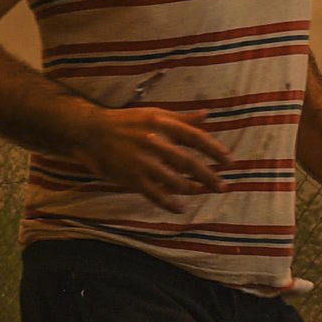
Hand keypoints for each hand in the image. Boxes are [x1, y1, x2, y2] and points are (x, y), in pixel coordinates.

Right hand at [78, 103, 231, 204]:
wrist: (91, 132)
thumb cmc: (126, 122)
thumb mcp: (155, 114)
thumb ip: (182, 118)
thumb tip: (207, 115)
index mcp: (162, 123)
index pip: (196, 138)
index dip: (214, 150)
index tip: (229, 162)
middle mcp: (155, 142)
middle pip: (189, 162)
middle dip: (208, 176)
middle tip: (223, 186)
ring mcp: (143, 161)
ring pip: (174, 180)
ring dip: (191, 189)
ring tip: (202, 192)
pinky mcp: (132, 177)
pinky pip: (155, 194)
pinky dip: (169, 203)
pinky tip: (180, 207)